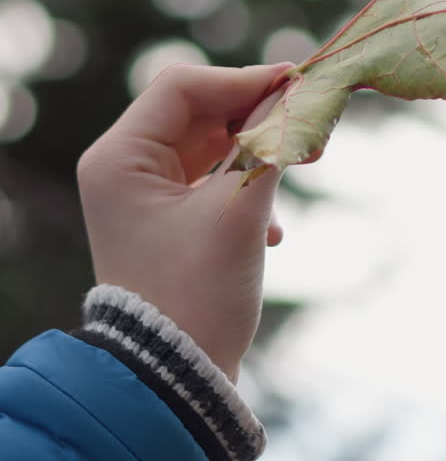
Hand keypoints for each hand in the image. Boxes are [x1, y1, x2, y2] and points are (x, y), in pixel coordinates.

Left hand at [77, 62, 290, 380]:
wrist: (173, 380)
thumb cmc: (198, 294)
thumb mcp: (240, 212)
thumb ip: (270, 145)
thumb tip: (301, 94)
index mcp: (120, 158)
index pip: (183, 86)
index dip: (244, 80)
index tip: (298, 84)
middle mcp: (123, 168)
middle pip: (198, 111)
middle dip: (258, 115)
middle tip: (311, 124)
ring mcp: (143, 194)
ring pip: (210, 143)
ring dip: (258, 150)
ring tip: (306, 162)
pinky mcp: (166, 218)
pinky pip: (211, 177)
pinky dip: (247, 184)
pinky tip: (274, 227)